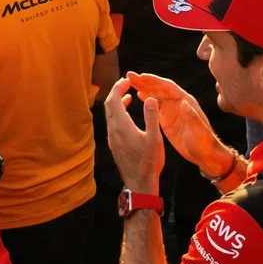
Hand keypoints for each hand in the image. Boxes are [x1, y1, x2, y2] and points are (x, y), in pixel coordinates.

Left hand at [103, 77, 165, 193]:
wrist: (139, 183)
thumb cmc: (149, 162)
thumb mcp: (154, 138)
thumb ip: (151, 117)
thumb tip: (150, 98)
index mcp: (122, 126)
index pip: (113, 99)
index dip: (119, 87)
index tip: (127, 80)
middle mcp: (113, 131)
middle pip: (108, 105)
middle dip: (116, 92)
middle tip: (126, 84)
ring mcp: (112, 138)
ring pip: (109, 115)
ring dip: (116, 103)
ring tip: (128, 96)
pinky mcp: (114, 144)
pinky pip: (112, 123)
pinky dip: (118, 113)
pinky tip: (128, 115)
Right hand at [128, 73, 234, 177]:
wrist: (204, 155)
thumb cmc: (204, 143)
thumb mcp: (199, 131)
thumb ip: (192, 117)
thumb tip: (183, 103)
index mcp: (186, 101)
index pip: (168, 87)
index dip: (155, 81)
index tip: (142, 76)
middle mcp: (178, 102)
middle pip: (159, 88)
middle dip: (145, 81)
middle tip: (130, 75)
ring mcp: (172, 110)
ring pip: (155, 95)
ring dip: (143, 87)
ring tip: (130, 81)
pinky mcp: (167, 119)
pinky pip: (155, 105)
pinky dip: (147, 98)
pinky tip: (138, 94)